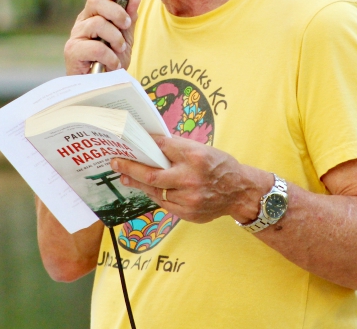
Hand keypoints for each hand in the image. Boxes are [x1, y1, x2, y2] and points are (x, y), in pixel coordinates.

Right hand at [64, 0, 141, 74]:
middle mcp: (82, 21)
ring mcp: (76, 36)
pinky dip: (110, 56)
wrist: (102, 86)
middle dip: (117, 11)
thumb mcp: (125, 36)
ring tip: (119, 50)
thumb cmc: (111, 60)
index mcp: (94, 13)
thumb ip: (130, 16)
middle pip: (94, 0)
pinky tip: (113, 63)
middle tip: (126, 25)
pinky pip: (95, 47)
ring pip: (98, 23)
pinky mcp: (73, 52)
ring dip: (115, 37)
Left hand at [111, 136, 272, 223]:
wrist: (240, 192)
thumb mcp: (203, 150)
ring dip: (139, 184)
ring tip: (126, 177)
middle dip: (130, 168)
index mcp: (195, 156)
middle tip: (116, 163)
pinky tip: (148, 189)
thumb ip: (178, 149)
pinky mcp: (189, 213)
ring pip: (155, 192)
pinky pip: (164, 204)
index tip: (130, 142)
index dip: (144, 144)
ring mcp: (189, 198)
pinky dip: (155, 195)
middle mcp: (191, 178)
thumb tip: (153, 144)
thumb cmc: (220, 166)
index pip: (162, 147)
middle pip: (151, 175)